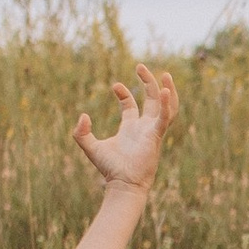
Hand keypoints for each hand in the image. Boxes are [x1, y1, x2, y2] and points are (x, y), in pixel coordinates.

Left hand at [74, 65, 179, 195]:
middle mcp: (144, 127)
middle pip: (151, 99)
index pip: (131, 105)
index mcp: (130, 128)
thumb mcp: (90, 148)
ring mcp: (152, 130)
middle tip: (139, 65)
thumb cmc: (110, 169)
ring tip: (165, 74)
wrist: (123, 183)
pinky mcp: (156, 136)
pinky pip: (166, 117)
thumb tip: (83, 115)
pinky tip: (164, 90)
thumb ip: (81, 133)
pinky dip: (166, 104)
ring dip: (166, 90)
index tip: (115, 85)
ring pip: (165, 106)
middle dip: (147, 82)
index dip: (123, 93)